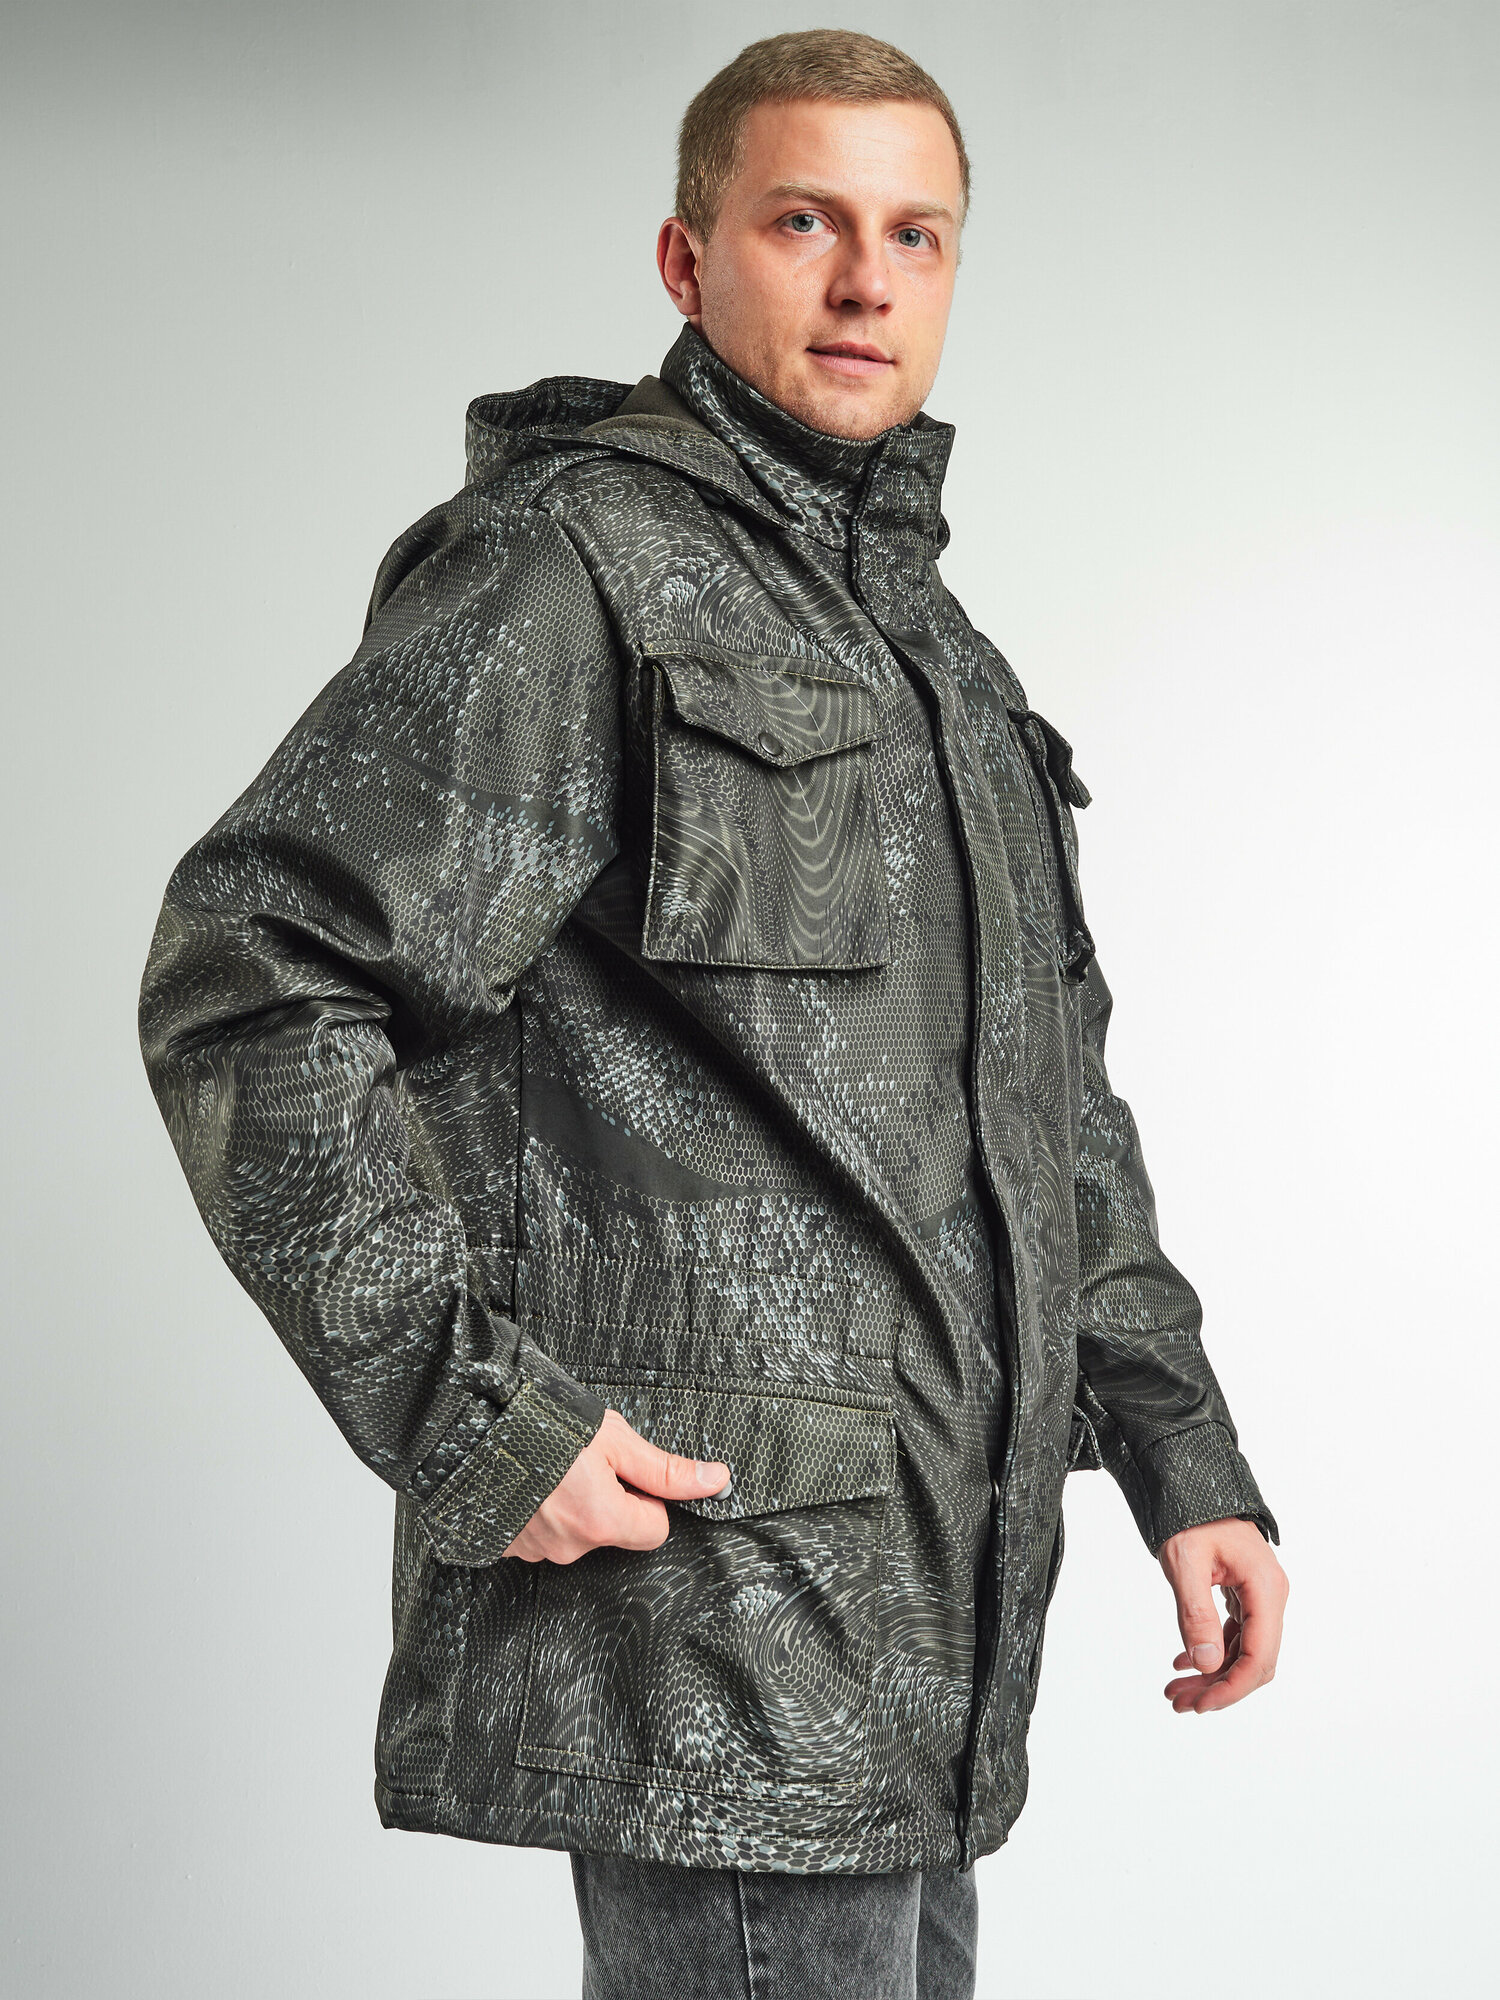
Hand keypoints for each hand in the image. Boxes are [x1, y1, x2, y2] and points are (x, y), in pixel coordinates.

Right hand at [500, 1408, 730, 1563]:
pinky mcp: (509, 1546)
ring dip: (572, 1504)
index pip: (655, 1529)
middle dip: (608, 1499)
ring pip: (577, 1532)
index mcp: (602, 1521)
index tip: (625, 1472)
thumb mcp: (615, 1438)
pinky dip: (541, 1511)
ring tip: (551, 1467)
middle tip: (583, 1462)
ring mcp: (536, 1549)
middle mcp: (570, 1545)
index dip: (648, 1498)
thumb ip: (666, 1469)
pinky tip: (531, 1482)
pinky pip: (542, 1534)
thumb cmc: (540, 1425)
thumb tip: (715, 1480)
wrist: (471, 1426)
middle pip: (615, 1530)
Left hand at [1158, 1516, 1288, 1713]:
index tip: (1201, 1706)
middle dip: (1218, 1687)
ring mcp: (1259, 1595)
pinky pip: (1235, 1634)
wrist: (1189, 1480)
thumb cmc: (1189, 1514)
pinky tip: (1183, 1662)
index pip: (1260, 1657)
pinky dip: (1211, 1652)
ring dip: (1212, 1675)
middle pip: (1254, 1661)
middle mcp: (1270, 1595)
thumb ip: (1196, 1612)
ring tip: (1175, 1690)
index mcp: (1265, 1589)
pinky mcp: (1244, 1593)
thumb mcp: (1185, 1561)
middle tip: (1178, 1702)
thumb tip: (1208, 1664)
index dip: (1232, 1688)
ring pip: (1243, 1651)